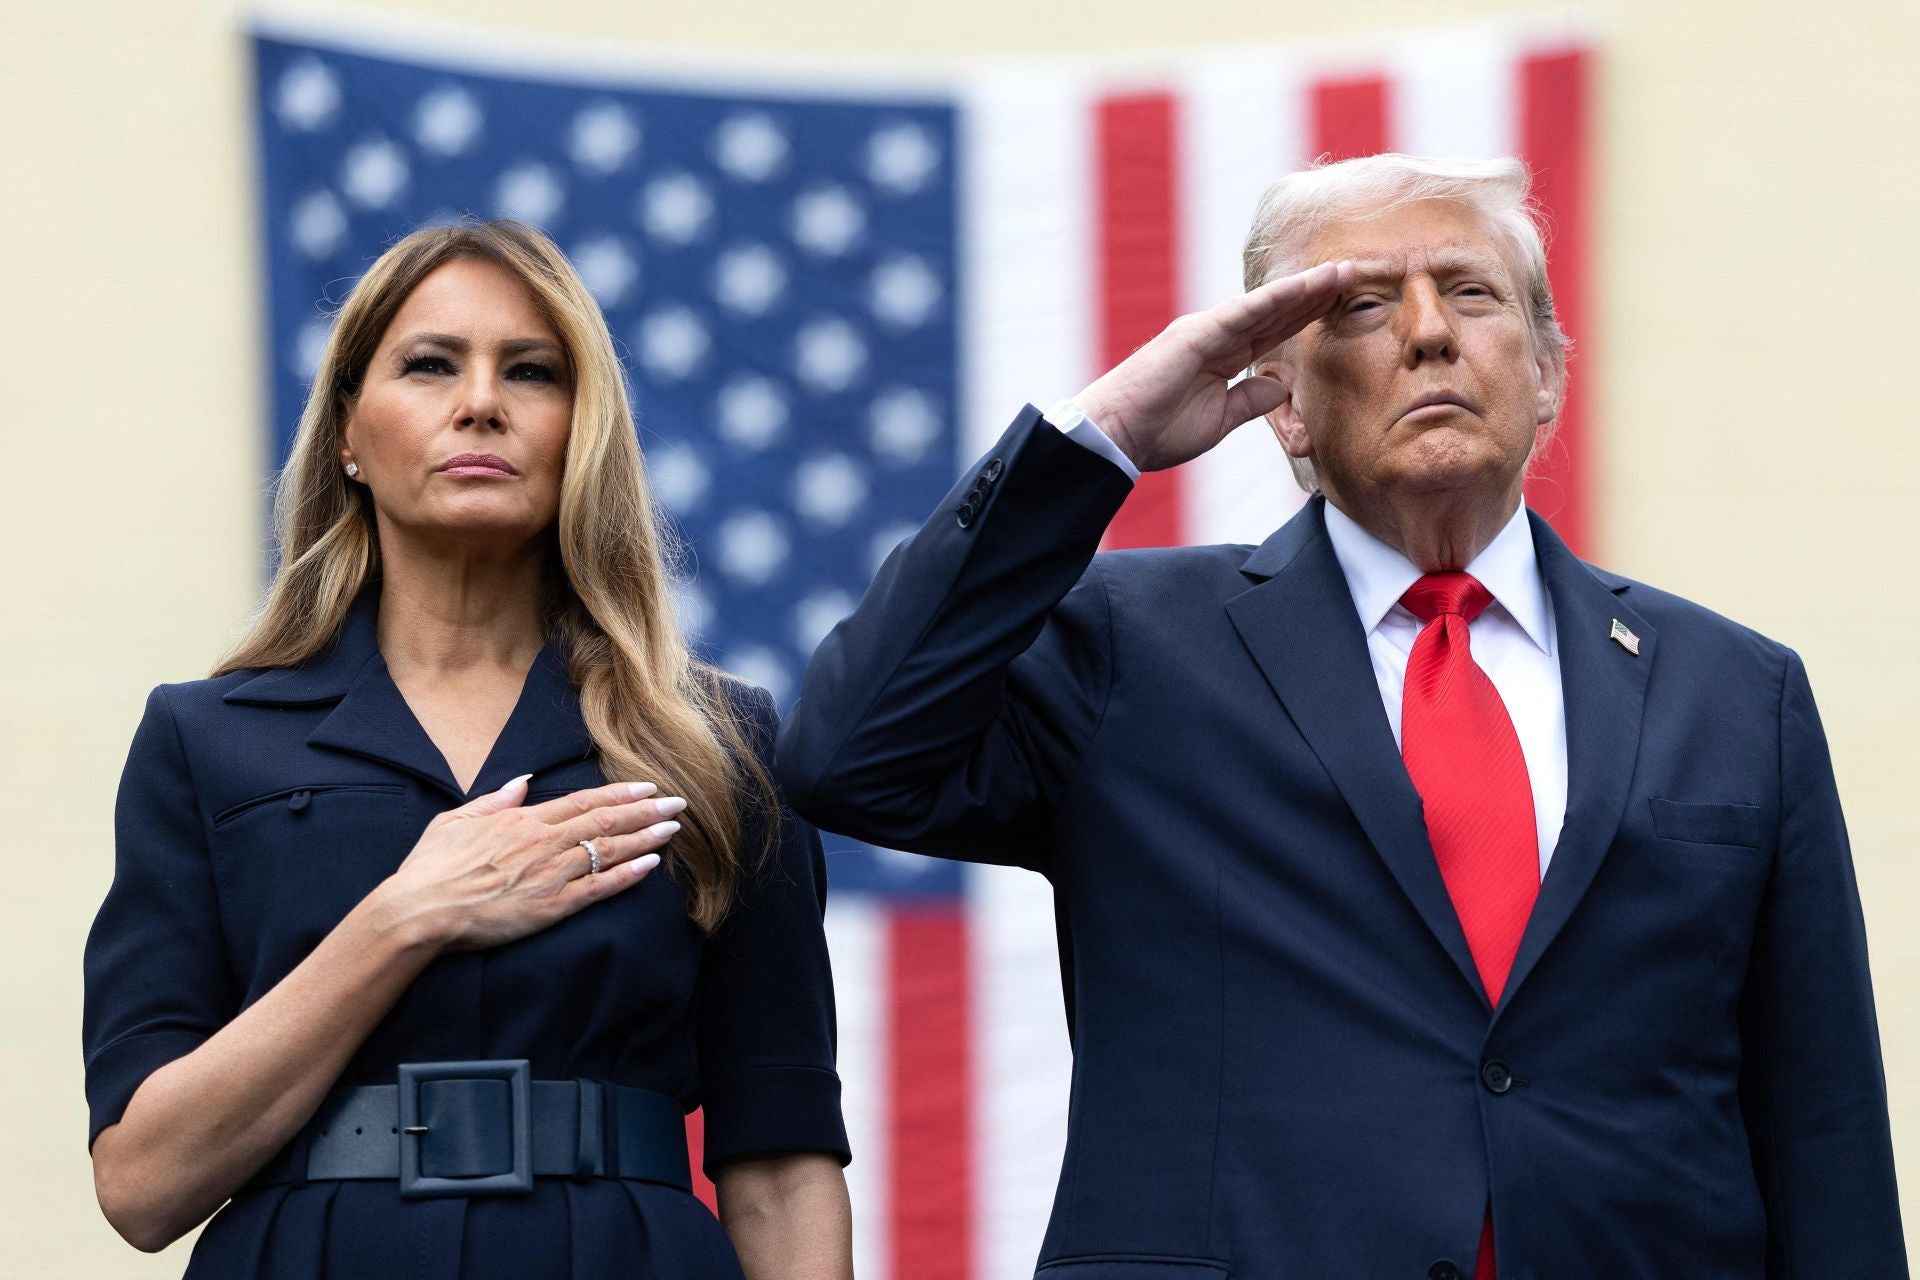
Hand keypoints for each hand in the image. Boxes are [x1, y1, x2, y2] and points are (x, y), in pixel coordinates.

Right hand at [375, 776, 683, 952]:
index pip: (583, 802)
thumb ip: (496, 800)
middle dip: (645, 809)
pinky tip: (652, 865)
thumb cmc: (431, 869)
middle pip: (606, 821)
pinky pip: (599, 887)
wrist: (420, 911)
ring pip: (609, 850)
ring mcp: (551, 874)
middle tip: (678, 802)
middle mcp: (543, 842)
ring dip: (646, 837)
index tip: (647, 785)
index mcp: (523, 821)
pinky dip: (628, 875)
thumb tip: (523, 780)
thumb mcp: (457, 820)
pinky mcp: (552, 906)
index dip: (619, 793)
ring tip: (674, 827)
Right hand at [1073, 260, 1353, 471]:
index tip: (1344, 301)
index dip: (1310, 314)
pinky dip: (1274, 299)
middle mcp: (1218, 335)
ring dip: (1305, 288)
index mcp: (1223, 354)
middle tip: (1356, 273)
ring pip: (1267, 304)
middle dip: (1317, 294)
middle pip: (1278, 309)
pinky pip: (1243, 313)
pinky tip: (1303, 288)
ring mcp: (1207, 330)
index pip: (1276, 329)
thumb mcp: (1219, 418)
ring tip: (1342, 272)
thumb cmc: (1157, 429)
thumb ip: (1251, 398)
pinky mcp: (1196, 334)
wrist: (1115, 436)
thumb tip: (1281, 383)